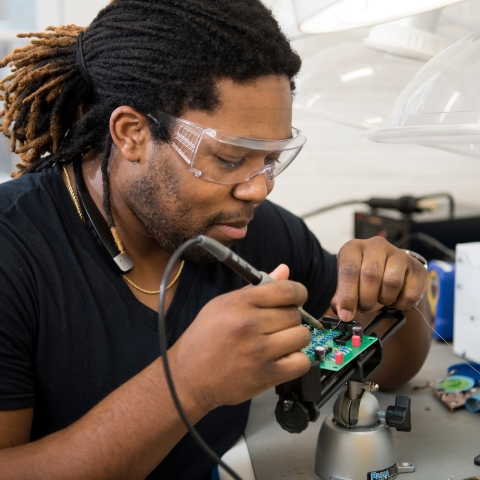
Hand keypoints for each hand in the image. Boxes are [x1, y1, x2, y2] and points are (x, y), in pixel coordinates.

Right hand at [168, 265, 311, 411]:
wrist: (188, 376)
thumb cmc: (204, 338)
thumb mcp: (222, 305)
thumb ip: (256, 288)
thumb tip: (284, 270)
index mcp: (239, 303)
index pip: (287, 290)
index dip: (298, 293)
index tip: (297, 298)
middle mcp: (249, 325)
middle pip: (294, 314)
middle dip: (290, 318)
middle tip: (277, 325)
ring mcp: (258, 352)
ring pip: (301, 336)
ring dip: (295, 339)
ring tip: (280, 342)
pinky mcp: (265, 376)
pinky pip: (301, 362)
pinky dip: (297, 361)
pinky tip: (283, 359)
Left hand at [331, 237, 427, 320]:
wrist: (393, 274)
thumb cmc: (365, 280)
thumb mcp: (349, 285)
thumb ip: (342, 298)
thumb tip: (343, 313)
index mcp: (353, 248)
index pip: (348, 270)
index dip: (347, 296)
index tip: (346, 315)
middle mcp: (376, 245)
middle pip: (371, 275)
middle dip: (366, 299)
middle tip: (365, 307)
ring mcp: (399, 254)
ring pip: (392, 282)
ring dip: (384, 300)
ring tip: (380, 300)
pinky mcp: (417, 268)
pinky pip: (410, 293)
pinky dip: (401, 304)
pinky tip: (395, 299)